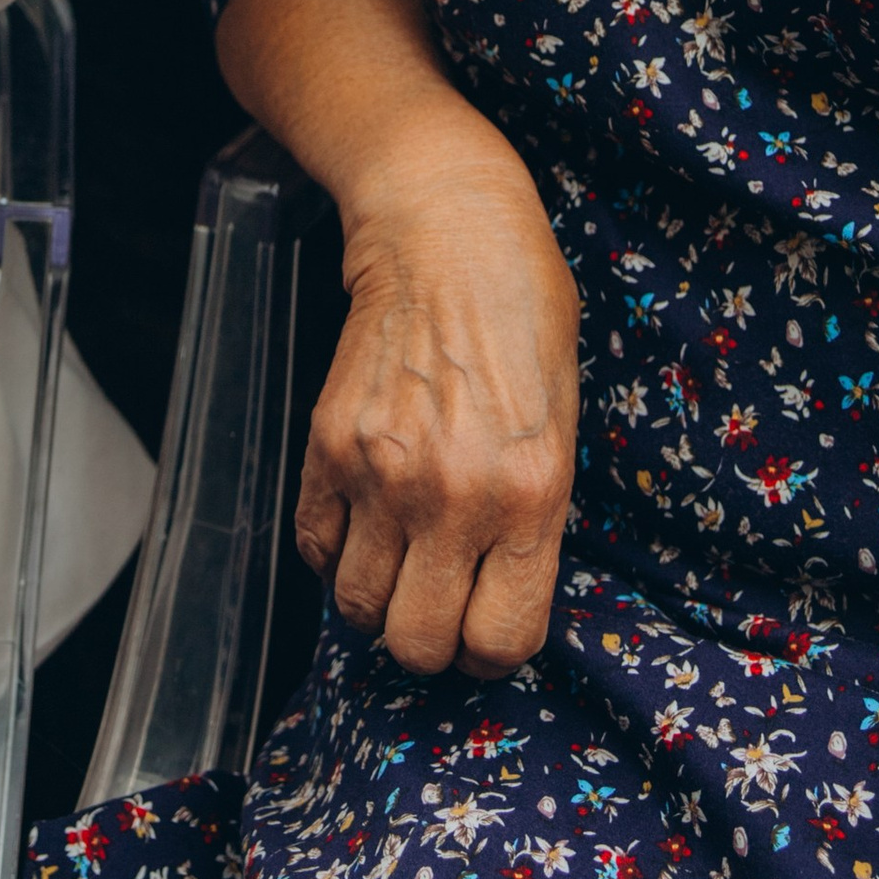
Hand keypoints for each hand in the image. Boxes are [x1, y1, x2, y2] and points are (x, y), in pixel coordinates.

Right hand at [298, 134, 579, 678]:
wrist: (445, 228)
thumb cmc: (523, 312)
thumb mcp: (564, 419)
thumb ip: (536, 515)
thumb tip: (503, 594)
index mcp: (531, 492)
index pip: (503, 640)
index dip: (494, 650)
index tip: (489, 628)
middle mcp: (454, 495)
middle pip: (419, 645)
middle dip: (431, 639)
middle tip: (440, 602)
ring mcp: (381, 472)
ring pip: (358, 608)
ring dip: (378, 599)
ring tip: (400, 559)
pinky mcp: (326, 444)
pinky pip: (314, 547)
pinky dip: (335, 552)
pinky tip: (363, 521)